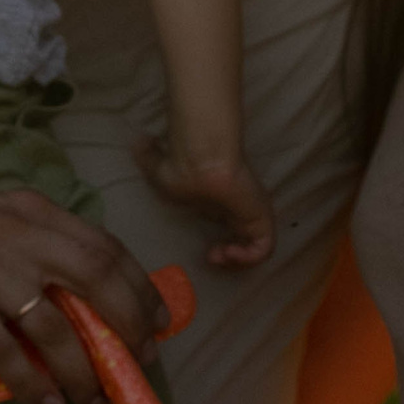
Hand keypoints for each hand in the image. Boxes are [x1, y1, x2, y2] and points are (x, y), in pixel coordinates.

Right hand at [0, 187, 168, 403]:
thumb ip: (35, 246)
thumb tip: (88, 297)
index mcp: (30, 211)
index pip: (103, 245)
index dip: (139, 286)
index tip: (159, 322)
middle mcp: (16, 232)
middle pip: (95, 279)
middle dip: (127, 327)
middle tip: (140, 364)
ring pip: (55, 327)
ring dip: (82, 372)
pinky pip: (7, 353)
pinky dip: (33, 385)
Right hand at [133, 134, 275, 267]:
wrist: (198, 164)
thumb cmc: (179, 167)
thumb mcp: (158, 168)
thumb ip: (150, 158)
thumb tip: (138, 141)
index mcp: (222, 202)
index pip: (230, 230)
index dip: (222, 249)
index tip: (205, 252)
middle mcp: (239, 209)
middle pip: (244, 242)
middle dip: (229, 258)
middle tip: (212, 257)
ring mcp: (251, 213)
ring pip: (256, 248)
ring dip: (238, 262)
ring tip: (219, 256)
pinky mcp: (261, 218)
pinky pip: (265, 248)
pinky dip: (248, 259)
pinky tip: (228, 254)